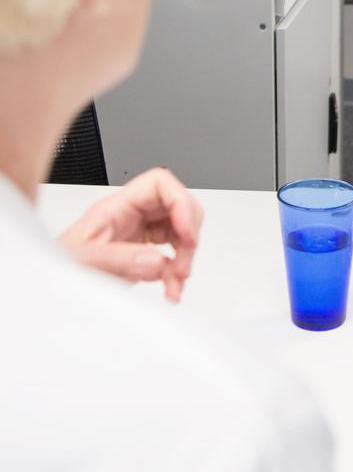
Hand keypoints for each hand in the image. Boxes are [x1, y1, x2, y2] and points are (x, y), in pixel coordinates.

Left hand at [59, 168, 202, 301]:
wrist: (45, 285)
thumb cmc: (56, 268)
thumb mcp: (84, 263)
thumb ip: (120, 259)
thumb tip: (158, 260)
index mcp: (115, 207)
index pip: (159, 183)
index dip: (180, 202)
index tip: (186, 233)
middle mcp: (130, 215)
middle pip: (177, 207)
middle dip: (188, 236)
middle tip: (182, 264)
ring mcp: (138, 233)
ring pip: (181, 231)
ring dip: (186, 258)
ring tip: (175, 282)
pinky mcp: (143, 253)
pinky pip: (173, 254)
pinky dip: (177, 273)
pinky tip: (170, 287)